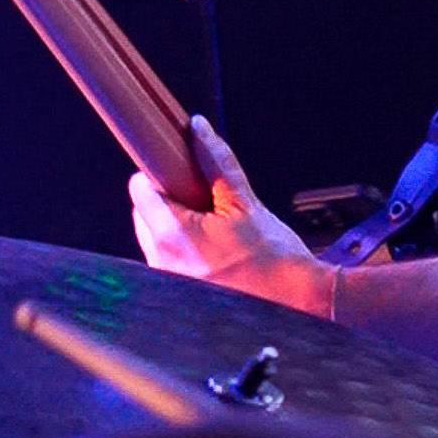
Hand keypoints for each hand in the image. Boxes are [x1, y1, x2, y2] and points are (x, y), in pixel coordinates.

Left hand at [130, 115, 332, 315]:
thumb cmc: (276, 262)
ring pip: (155, 238)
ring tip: (215, 229)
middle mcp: (161, 263)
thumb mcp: (246, 203)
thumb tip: (197, 130)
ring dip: (176, 227)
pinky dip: (184, 250)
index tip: (181, 173)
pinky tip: (215, 252)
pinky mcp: (178, 297)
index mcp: (172, 236)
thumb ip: (217, 162)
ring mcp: (168, 283)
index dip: (160, 174)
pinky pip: (168, 260)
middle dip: (169, 201)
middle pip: (144, 214)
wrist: (297, 307)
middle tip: (206, 202)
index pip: (140, 189)